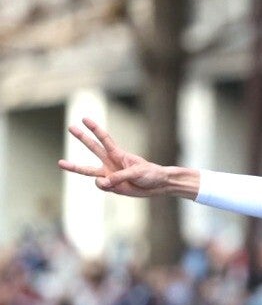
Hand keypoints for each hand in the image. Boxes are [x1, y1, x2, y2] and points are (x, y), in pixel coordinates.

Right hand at [59, 118, 174, 197]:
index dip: (95, 129)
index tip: (84, 119)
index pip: (104, 139)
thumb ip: (119, 177)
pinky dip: (103, 186)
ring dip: (74, 167)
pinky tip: (111, 185)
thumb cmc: (150, 174)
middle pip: (93, 147)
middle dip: (82, 137)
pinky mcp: (110, 186)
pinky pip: (100, 185)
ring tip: (60, 163)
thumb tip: (102, 182)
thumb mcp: (137, 172)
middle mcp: (110, 162)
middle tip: (70, 126)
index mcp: (118, 154)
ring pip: (87, 170)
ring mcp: (108, 174)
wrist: (157, 186)